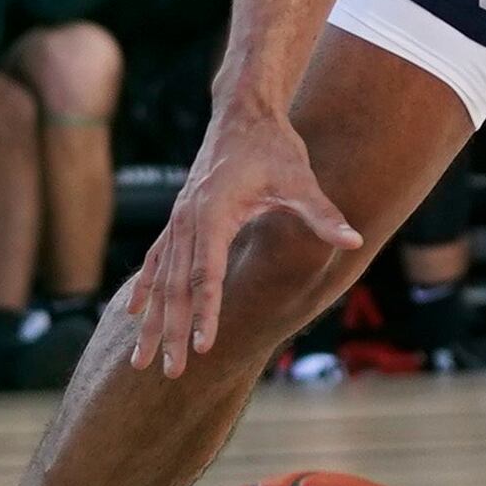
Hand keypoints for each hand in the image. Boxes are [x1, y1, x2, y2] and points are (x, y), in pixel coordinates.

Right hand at [110, 97, 357, 377]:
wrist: (244, 113)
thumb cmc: (274, 147)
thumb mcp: (301, 180)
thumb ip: (322, 214)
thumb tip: (353, 238)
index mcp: (214, 214)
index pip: (207, 273)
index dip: (206, 312)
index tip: (202, 347)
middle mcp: (188, 220)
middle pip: (177, 286)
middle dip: (171, 331)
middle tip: (169, 372)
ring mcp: (178, 219)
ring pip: (160, 279)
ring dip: (151, 321)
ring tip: (140, 361)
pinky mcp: (178, 217)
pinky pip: (155, 261)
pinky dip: (144, 289)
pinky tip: (132, 314)